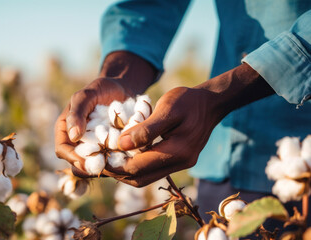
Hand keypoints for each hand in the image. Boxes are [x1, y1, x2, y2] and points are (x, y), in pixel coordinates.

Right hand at [54, 77, 130, 172]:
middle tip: (104, 166)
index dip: (72, 158)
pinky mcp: (110, 149)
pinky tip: (127, 157)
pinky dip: (117, 161)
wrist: (121, 88)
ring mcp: (95, 147)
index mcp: (66, 130)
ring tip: (117, 162)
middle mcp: (79, 142)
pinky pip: (111, 160)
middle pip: (78, 162)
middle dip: (89, 166)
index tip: (86, 161)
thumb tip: (73, 137)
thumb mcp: (86, 96)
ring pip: (95, 164)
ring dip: (105, 166)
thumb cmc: (99, 89)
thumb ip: (77, 113)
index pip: (62, 150)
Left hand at [108, 63, 273, 186]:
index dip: (116, 166)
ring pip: (147, 178)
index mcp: (177, 151)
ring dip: (127, 172)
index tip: (99, 159)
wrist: (211, 102)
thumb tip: (122, 145)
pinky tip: (127, 155)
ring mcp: (181, 164)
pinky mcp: (180, 160)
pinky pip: (154, 170)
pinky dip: (138, 166)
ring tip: (110, 160)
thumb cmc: (188, 101)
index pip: (138, 168)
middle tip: (100, 162)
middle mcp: (180, 163)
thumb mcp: (167, 108)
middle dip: (119, 173)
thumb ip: (146, 129)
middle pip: (141, 179)